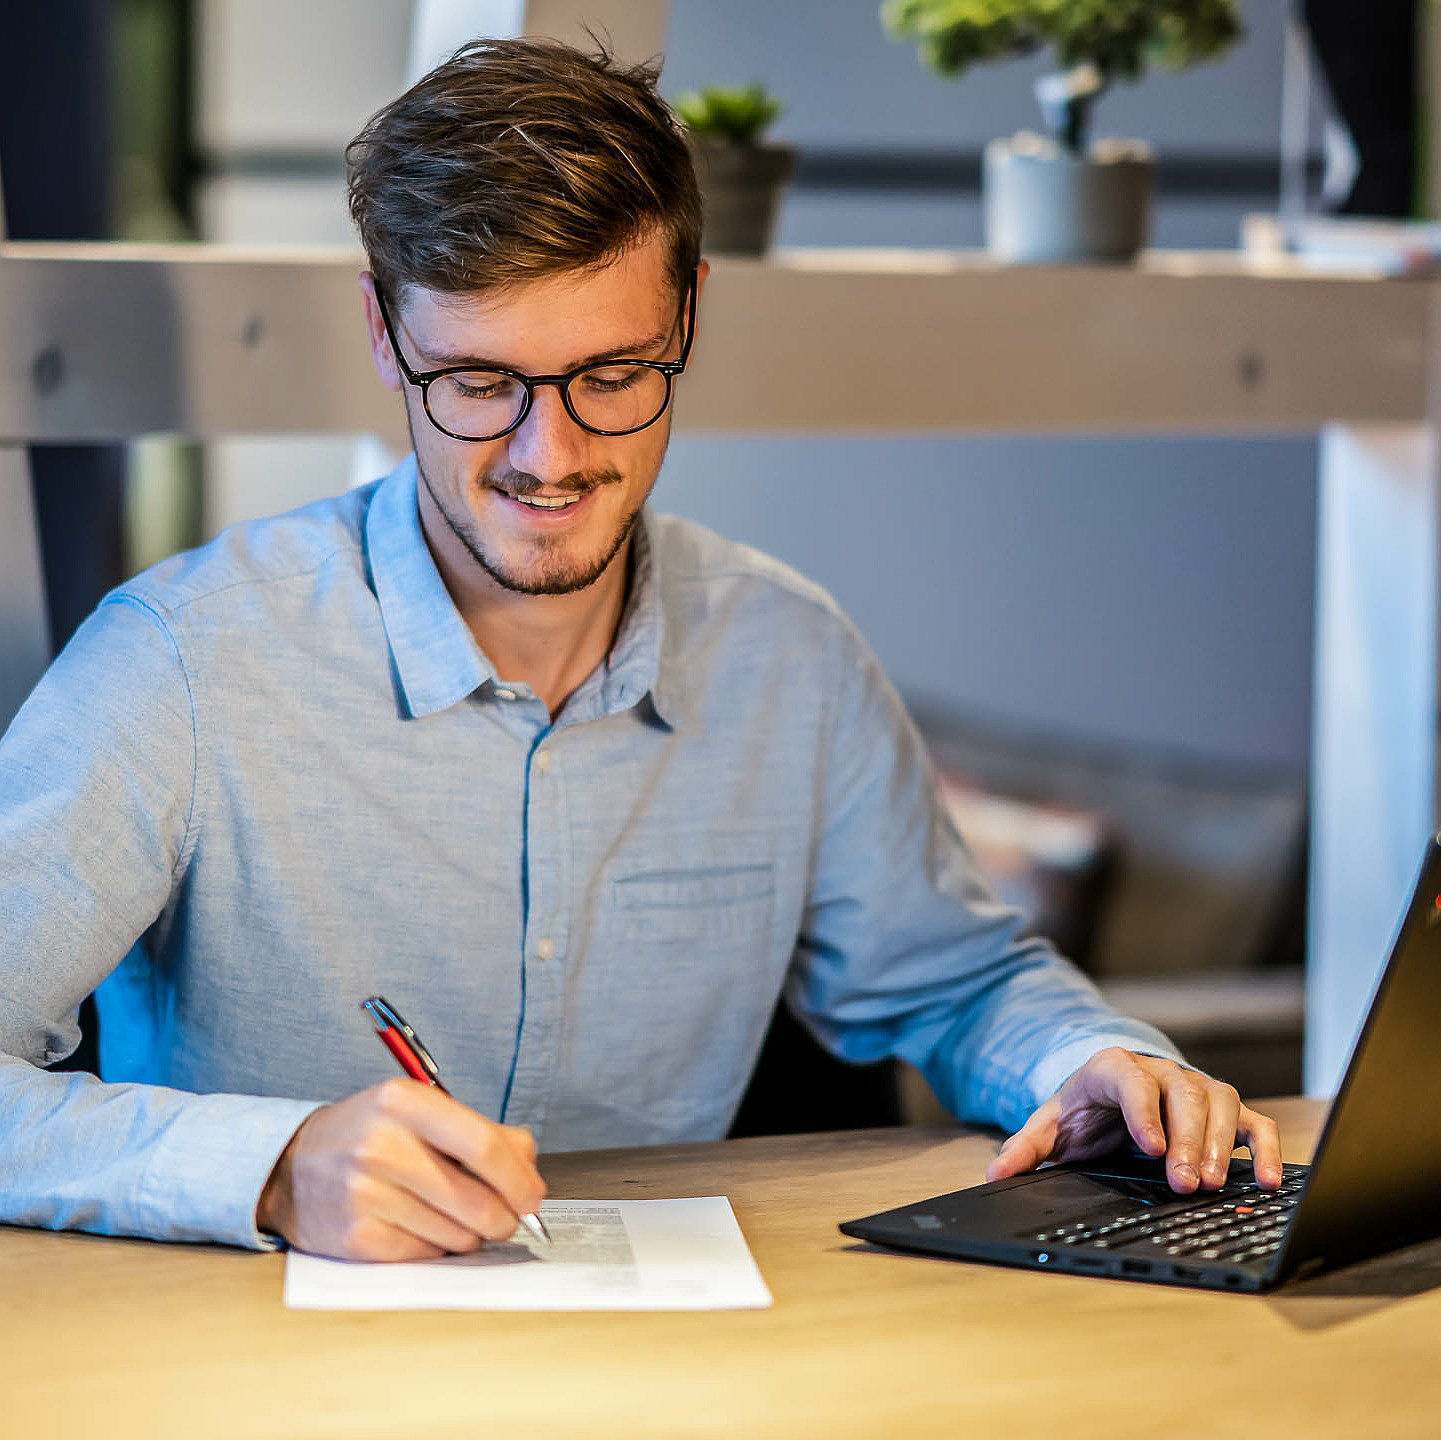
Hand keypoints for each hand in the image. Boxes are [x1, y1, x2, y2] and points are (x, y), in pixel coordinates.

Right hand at [255, 1078, 545, 1260]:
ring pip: (458, 1235)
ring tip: (450, 1215)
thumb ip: (482, 1132)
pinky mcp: (356, 1238)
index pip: (483, 1144)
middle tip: (504, 1218)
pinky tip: (420, 1228)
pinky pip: (428, 1256)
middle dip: (504, 1217)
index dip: (519, 1178)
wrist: (291, 1168)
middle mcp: (382, 1145)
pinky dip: (437, 1249)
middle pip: (477, 1200)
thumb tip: (529, 1172)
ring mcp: (365, 1194)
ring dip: (469, 1235)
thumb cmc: (373, 1136)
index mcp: (405, 1101)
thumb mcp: (421, 1112)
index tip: (533, 1197)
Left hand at [984, 1047, 1283, 1193]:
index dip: (1144, 1112)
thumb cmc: (1083, 1112)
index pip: (1132, 1081)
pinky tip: (1267, 1180)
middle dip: (1187, 1140)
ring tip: (1215, 1183)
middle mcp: (1160, 1072)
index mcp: (1113, 1069)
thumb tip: (995, 1175)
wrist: (1110, 1094)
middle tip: (1185, 1182)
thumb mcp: (1050, 1126)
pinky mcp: (1224, 1111)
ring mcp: (1196, 1088)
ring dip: (1221, 1144)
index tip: (1152, 1148)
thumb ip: (1025, 1149)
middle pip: (1182, 1095)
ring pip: (1219, 1103)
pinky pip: (1252, 1122)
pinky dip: (1264, 1147)